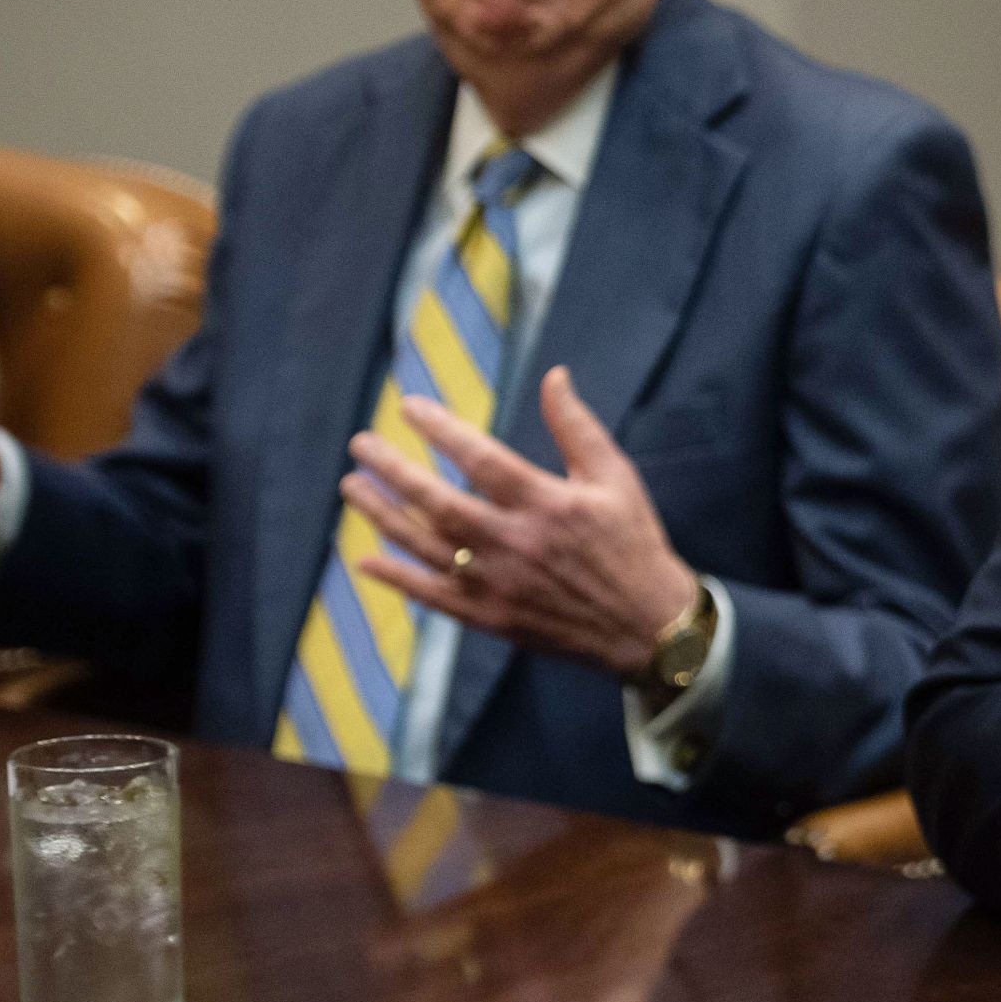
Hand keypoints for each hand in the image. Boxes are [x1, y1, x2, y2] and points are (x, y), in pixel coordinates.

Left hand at [346, 365, 700, 677]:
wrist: (647, 625)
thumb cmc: (632, 543)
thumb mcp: (615, 477)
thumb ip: (577, 427)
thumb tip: (554, 375)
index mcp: (547, 504)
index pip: (481, 459)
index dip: (441, 430)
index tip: (408, 407)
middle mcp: (515, 543)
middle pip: (438, 503)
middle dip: (393, 470)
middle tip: (361, 444)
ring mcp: (498, 584)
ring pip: (425, 547)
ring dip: (383, 515)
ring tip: (353, 487)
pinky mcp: (491, 617)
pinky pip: (433, 596)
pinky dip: (398, 579)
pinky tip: (365, 560)